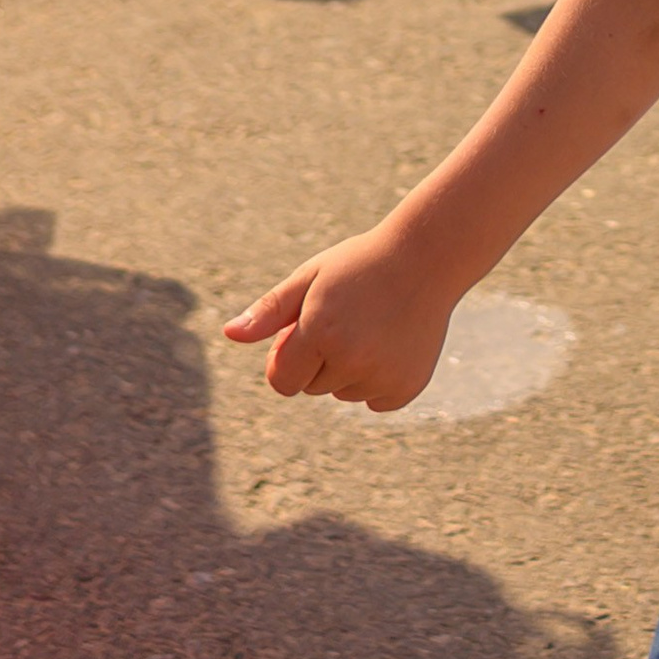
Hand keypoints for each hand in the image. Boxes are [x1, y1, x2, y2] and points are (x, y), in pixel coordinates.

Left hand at [223, 219, 455, 410]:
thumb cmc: (361, 263)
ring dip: (350, 369)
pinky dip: (378, 380)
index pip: (281, 381)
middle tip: (346, 318)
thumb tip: (229, 334)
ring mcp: (383, 377)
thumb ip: (270, 311)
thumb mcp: (311, 277)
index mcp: (320, 332)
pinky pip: (375, 401)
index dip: (285, 359)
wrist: (429, 257)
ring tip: (373, 326)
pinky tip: (392, 343)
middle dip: (320, 359)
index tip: (302, 332)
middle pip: (312, 387)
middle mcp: (352, 360)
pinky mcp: (406, 389)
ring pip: (344, 393)